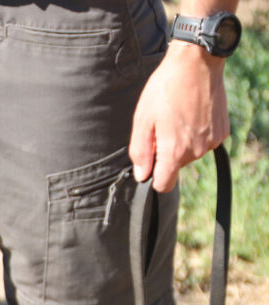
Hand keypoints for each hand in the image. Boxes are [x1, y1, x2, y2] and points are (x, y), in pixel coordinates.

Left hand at [129, 41, 229, 191]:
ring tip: (177, 116)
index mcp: (175, 151)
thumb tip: (142, 175)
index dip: (153, 176)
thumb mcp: (143, 120)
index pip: (164, 185)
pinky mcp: (222, 131)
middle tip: (162, 125)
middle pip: (175, 166)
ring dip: (181, 141)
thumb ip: (140, 152)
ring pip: (189, 154)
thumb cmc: (165, 89)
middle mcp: (196, 151)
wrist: (197, 63)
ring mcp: (212, 141)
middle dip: (166, 152)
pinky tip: (191, 113)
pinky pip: (203, 142)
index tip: (150, 161)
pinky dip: (196, 133)